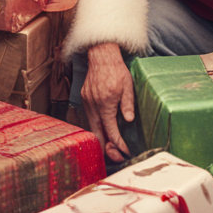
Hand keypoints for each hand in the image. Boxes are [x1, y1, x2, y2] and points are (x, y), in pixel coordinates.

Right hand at [81, 42, 134, 162]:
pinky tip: (101, 129)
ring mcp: (87, 102)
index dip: (118, 144)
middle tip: (114, 157)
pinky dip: (95, 125)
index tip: (125, 151)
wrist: (101, 54)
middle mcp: (93, 106)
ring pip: (91, 126)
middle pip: (97, 134)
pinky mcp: (84, 97)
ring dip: (99, 137)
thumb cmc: (117, 69)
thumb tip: (128, 121)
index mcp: (106, 104)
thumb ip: (127, 104)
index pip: (111, 131)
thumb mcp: (127, 85)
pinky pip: (88, 117)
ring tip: (108, 147)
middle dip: (105, 148)